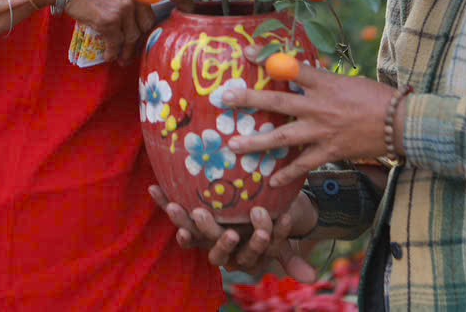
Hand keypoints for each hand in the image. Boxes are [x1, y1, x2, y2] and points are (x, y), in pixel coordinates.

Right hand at [44, 0, 154, 63]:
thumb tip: (136, 1)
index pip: (151, 9)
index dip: (147, 25)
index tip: (144, 36)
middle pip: (144, 26)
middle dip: (139, 40)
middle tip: (132, 49)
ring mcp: (123, 9)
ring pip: (131, 37)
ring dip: (126, 51)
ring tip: (122, 58)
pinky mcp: (108, 21)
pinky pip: (115, 43)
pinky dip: (113, 52)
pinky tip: (109, 56)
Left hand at [147, 185, 317, 281]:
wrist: (253, 215)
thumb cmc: (269, 227)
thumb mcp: (279, 242)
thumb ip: (290, 258)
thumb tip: (312, 277)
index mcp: (238, 254)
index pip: (242, 254)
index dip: (246, 244)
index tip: (252, 232)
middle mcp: (218, 245)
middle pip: (212, 244)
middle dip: (211, 231)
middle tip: (210, 215)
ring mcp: (202, 233)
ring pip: (190, 231)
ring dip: (180, 218)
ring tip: (173, 204)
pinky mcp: (189, 218)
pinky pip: (174, 210)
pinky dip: (163, 200)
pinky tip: (154, 188)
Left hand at [220, 60, 399, 187]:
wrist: (401, 122)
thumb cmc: (375, 97)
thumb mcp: (346, 80)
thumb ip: (320, 80)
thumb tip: (296, 73)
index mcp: (325, 83)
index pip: (291, 67)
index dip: (268, 59)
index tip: (247, 53)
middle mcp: (319, 106)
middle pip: (278, 102)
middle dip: (249, 100)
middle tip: (225, 100)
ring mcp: (323, 131)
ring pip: (283, 138)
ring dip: (257, 143)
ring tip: (234, 146)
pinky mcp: (330, 151)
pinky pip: (304, 164)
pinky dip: (287, 173)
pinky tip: (271, 181)